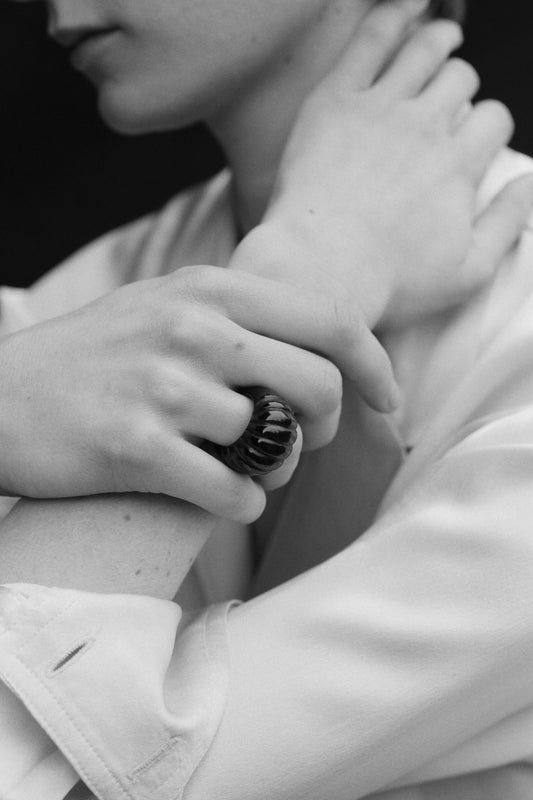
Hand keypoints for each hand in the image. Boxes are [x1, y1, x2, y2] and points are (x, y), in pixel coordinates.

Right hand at [0, 266, 396, 520]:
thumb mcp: (168, 306)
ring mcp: (164, 387)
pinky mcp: (136, 447)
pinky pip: (235, 491)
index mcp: (209, 288)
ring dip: (275, 469)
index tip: (387, 400)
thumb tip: (325, 353)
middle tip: (299, 440)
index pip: (331, 320)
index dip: (375, 366)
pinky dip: (243, 502)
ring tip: (244, 466)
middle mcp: (192, 328)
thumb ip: (241, 318)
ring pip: (277, 445)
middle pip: (318, 386)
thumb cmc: (97, 358)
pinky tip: (222, 493)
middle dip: (325, 426)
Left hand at [234, 0, 532, 327]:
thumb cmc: (390, 283)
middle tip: (448, 100)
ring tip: (443, 38)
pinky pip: (370, 39)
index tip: (474, 141)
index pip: (493, 119)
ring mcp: (379, 108)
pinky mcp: (334, 101)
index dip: (488, 126)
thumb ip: (507, 223)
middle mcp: (425, 126)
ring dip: (441, 39)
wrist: (318, 273)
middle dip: (461, 88)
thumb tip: (528, 184)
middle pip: (461, 80)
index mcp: (459, 164)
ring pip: (425, 50)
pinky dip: (394, 13)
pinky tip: (409, 5)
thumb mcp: (468, 271)